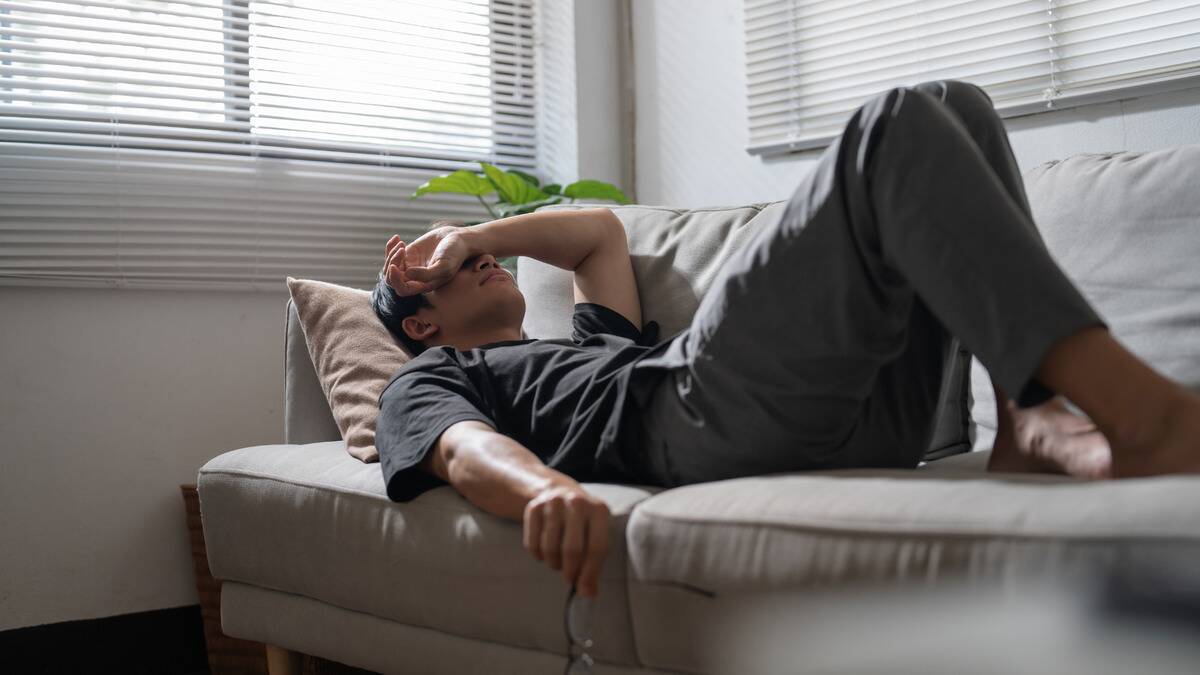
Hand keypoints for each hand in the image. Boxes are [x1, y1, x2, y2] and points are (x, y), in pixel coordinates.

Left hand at [382, 226, 472, 294]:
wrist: (458, 239)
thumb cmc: (455, 255)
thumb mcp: (444, 266)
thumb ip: (426, 274)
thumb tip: (406, 274)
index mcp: (423, 285)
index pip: (402, 289)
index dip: (395, 280)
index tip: (394, 266)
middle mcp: (415, 278)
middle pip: (392, 279)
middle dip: (392, 264)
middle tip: (401, 250)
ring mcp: (410, 265)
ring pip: (390, 266)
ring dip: (391, 254)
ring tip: (401, 244)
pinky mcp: (408, 254)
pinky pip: (392, 254)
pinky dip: (390, 246)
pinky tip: (397, 238)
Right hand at [523, 482, 609, 597]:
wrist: (559, 491)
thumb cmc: (583, 523)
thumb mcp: (596, 536)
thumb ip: (594, 565)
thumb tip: (588, 594)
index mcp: (599, 510)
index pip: (596, 548)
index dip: (589, 573)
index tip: (583, 589)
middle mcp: (577, 502)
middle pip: (572, 550)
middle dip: (570, 571)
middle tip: (569, 578)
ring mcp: (553, 502)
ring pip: (550, 548)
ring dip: (553, 563)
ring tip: (558, 562)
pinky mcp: (534, 507)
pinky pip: (532, 544)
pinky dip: (538, 555)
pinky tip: (545, 552)